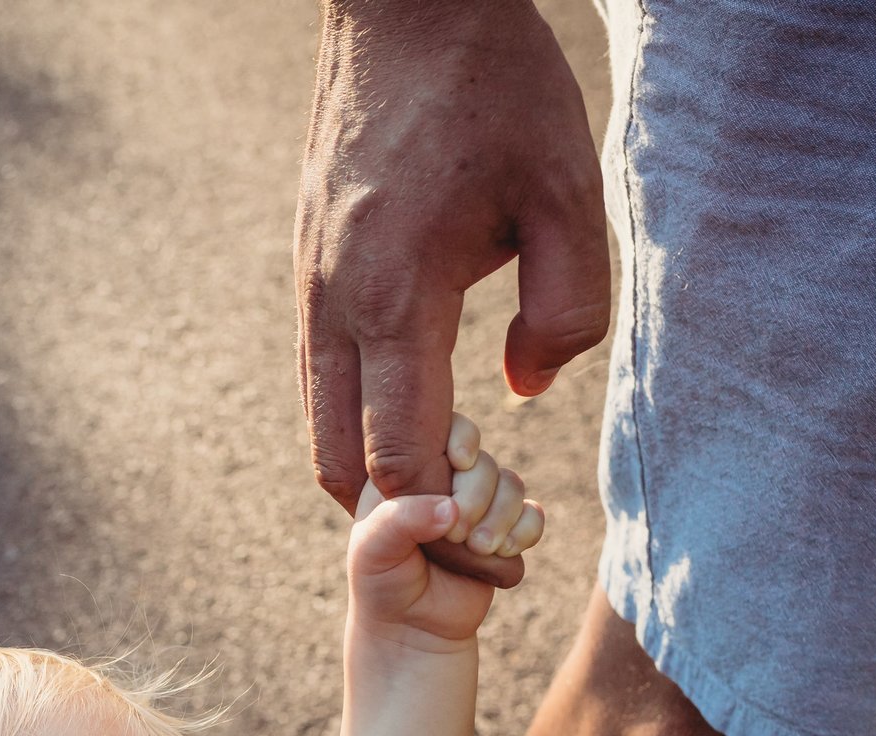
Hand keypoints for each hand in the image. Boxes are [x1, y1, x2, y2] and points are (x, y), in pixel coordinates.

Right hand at [296, 0, 605, 517]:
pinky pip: (323, 373)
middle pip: (339, 464)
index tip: (492, 541)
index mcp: (395, 298)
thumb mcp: (568, 195)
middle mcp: (333, 303)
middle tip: (466, 534)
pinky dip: (361, 415)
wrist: (402, 5)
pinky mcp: (307, 267)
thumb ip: (565, 311)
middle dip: (397, 519)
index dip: (442, 521)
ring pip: (321, 422)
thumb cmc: (495, 91)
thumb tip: (522, 394)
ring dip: (375, 468)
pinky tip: (421, 405)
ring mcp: (309, 287)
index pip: (398, 458)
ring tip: (451, 479)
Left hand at [350, 413, 541, 646]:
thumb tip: (451, 508)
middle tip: (458, 535)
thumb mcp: (372, 551)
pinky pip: (532, 515)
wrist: (412, 630)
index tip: (458, 465)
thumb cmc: (382, 584)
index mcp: (409, 470)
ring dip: (501, 517)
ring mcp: (478, 504)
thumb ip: (401, 521)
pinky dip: (526, 530)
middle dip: (478, 495)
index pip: (444, 427)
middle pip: (484, 460)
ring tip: (479, 550)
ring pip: (511, 485)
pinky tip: (504, 551)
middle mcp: (446, 481)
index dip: (461, 439)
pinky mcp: (504, 532)